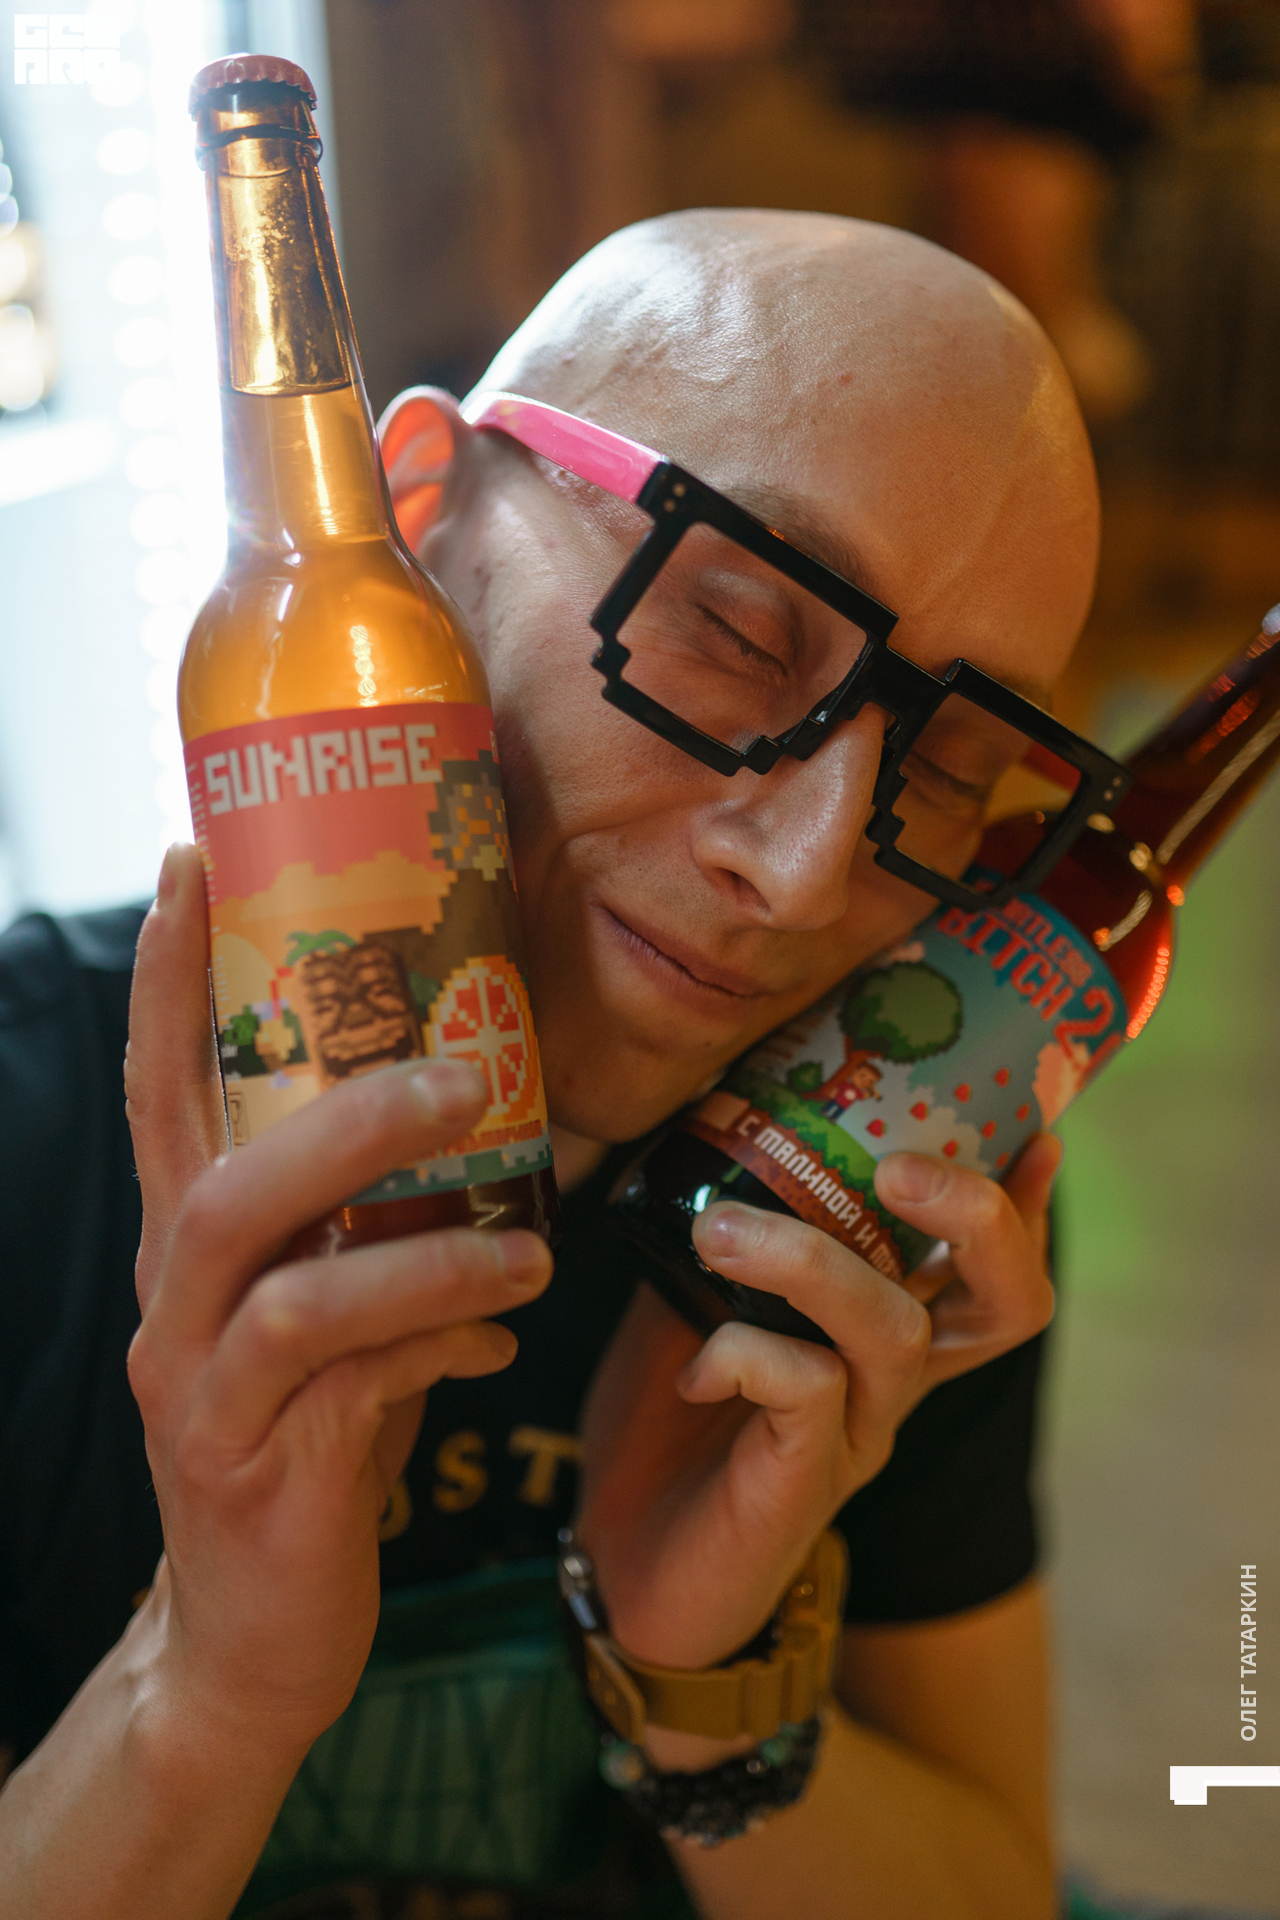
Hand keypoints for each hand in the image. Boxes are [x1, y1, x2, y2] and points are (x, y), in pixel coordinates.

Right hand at [123, 846, 551, 1758]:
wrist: (254, 1631)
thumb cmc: (309, 1438)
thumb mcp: (333, 1314)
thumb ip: (374, 1223)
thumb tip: (481, 1117)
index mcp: (192, 1244)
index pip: (165, 1089)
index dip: (173, 979)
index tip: (200, 861)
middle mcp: (176, 1301)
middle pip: (229, 1176)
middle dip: (349, 1110)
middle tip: (467, 1072)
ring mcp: (202, 1388)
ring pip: (292, 1283)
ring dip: (424, 1244)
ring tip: (535, 1239)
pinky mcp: (253, 1465)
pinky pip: (351, 1382)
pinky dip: (440, 1338)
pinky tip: (504, 1333)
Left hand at [577, 1138, 1057, 1678]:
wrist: (621, 1565)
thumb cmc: (664, 1426)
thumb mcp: (690, 1301)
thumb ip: (728, 1237)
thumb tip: (713, 1144)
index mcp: (877, 1334)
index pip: (988, 1269)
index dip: (1020, 1204)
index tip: (1034, 1132)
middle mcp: (890, 1383)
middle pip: (1004, 1304)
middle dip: (977, 1218)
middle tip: (900, 1162)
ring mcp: (857, 1436)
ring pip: (894, 1330)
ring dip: (810, 1262)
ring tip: (721, 1231)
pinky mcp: (805, 1484)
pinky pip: (808, 1388)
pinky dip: (745, 1350)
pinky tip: (696, 1366)